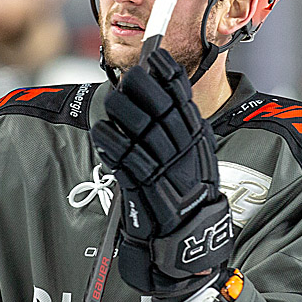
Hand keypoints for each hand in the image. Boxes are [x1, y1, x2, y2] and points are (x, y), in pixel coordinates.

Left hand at [90, 47, 232, 301]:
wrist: (187, 244)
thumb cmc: (184, 195)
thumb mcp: (191, 155)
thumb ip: (178, 124)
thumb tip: (158, 86)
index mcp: (198, 142)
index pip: (185, 102)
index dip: (171, 78)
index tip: (156, 57)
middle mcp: (185, 155)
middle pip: (164, 114)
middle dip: (148, 90)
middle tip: (132, 74)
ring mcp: (166, 174)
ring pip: (144, 135)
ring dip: (127, 114)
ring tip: (114, 101)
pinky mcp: (146, 193)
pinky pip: (128, 164)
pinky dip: (114, 145)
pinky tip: (103, 131)